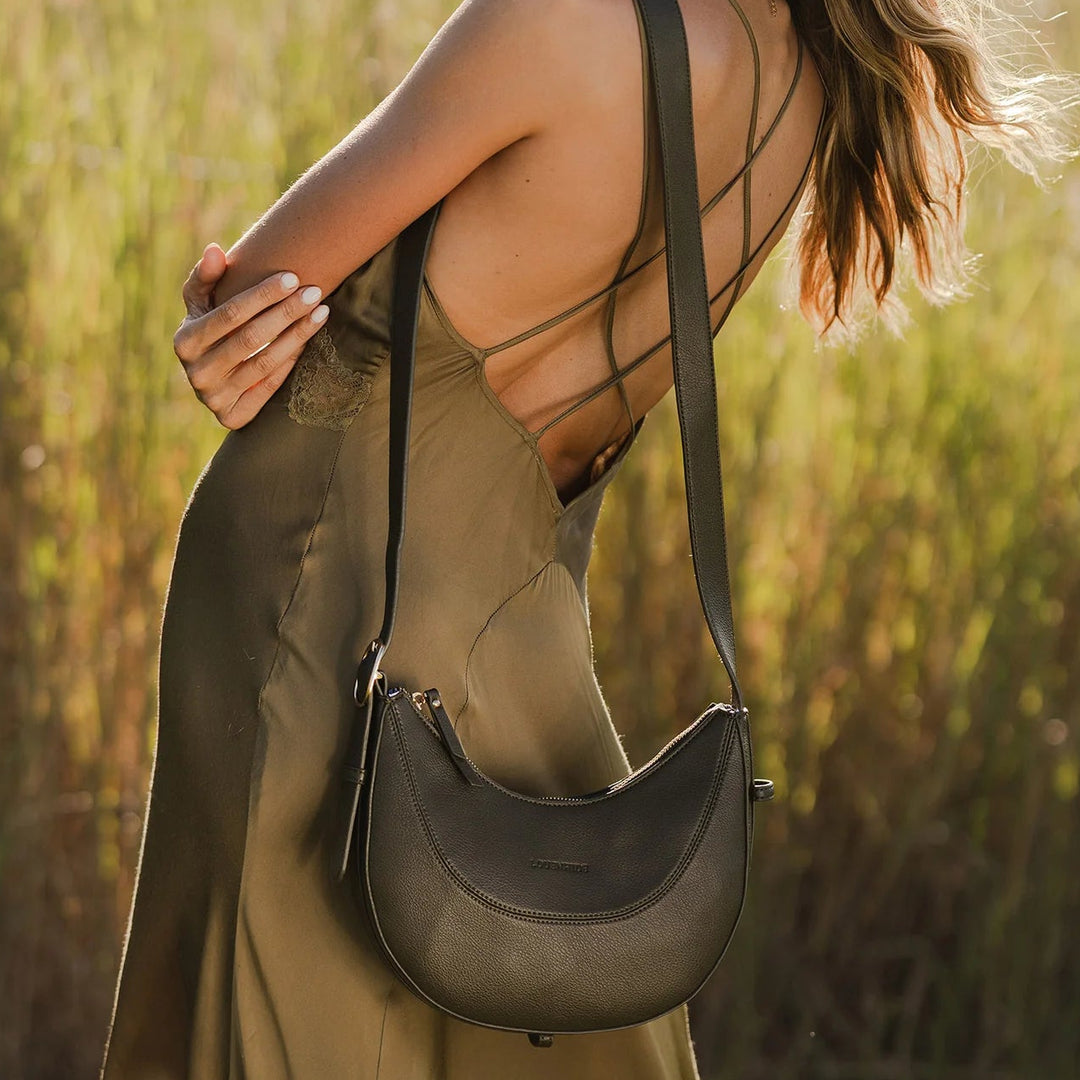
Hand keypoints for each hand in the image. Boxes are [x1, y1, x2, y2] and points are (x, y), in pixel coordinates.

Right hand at [173, 242, 329, 428]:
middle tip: (315, 292)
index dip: (262, 295)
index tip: (292, 277)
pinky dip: (292, 360)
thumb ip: (205, 277)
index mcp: (184, 342)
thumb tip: (215, 250)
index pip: (229, 314)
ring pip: (265, 362)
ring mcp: (214, 398)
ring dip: (298, 335)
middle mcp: (196, 373)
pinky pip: (270, 385)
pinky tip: (310, 338)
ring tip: (322, 312)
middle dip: (286, 312)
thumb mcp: (199, 304)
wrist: (210, 381)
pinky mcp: (233, 417)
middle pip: (251, 338)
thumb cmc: (208, 331)